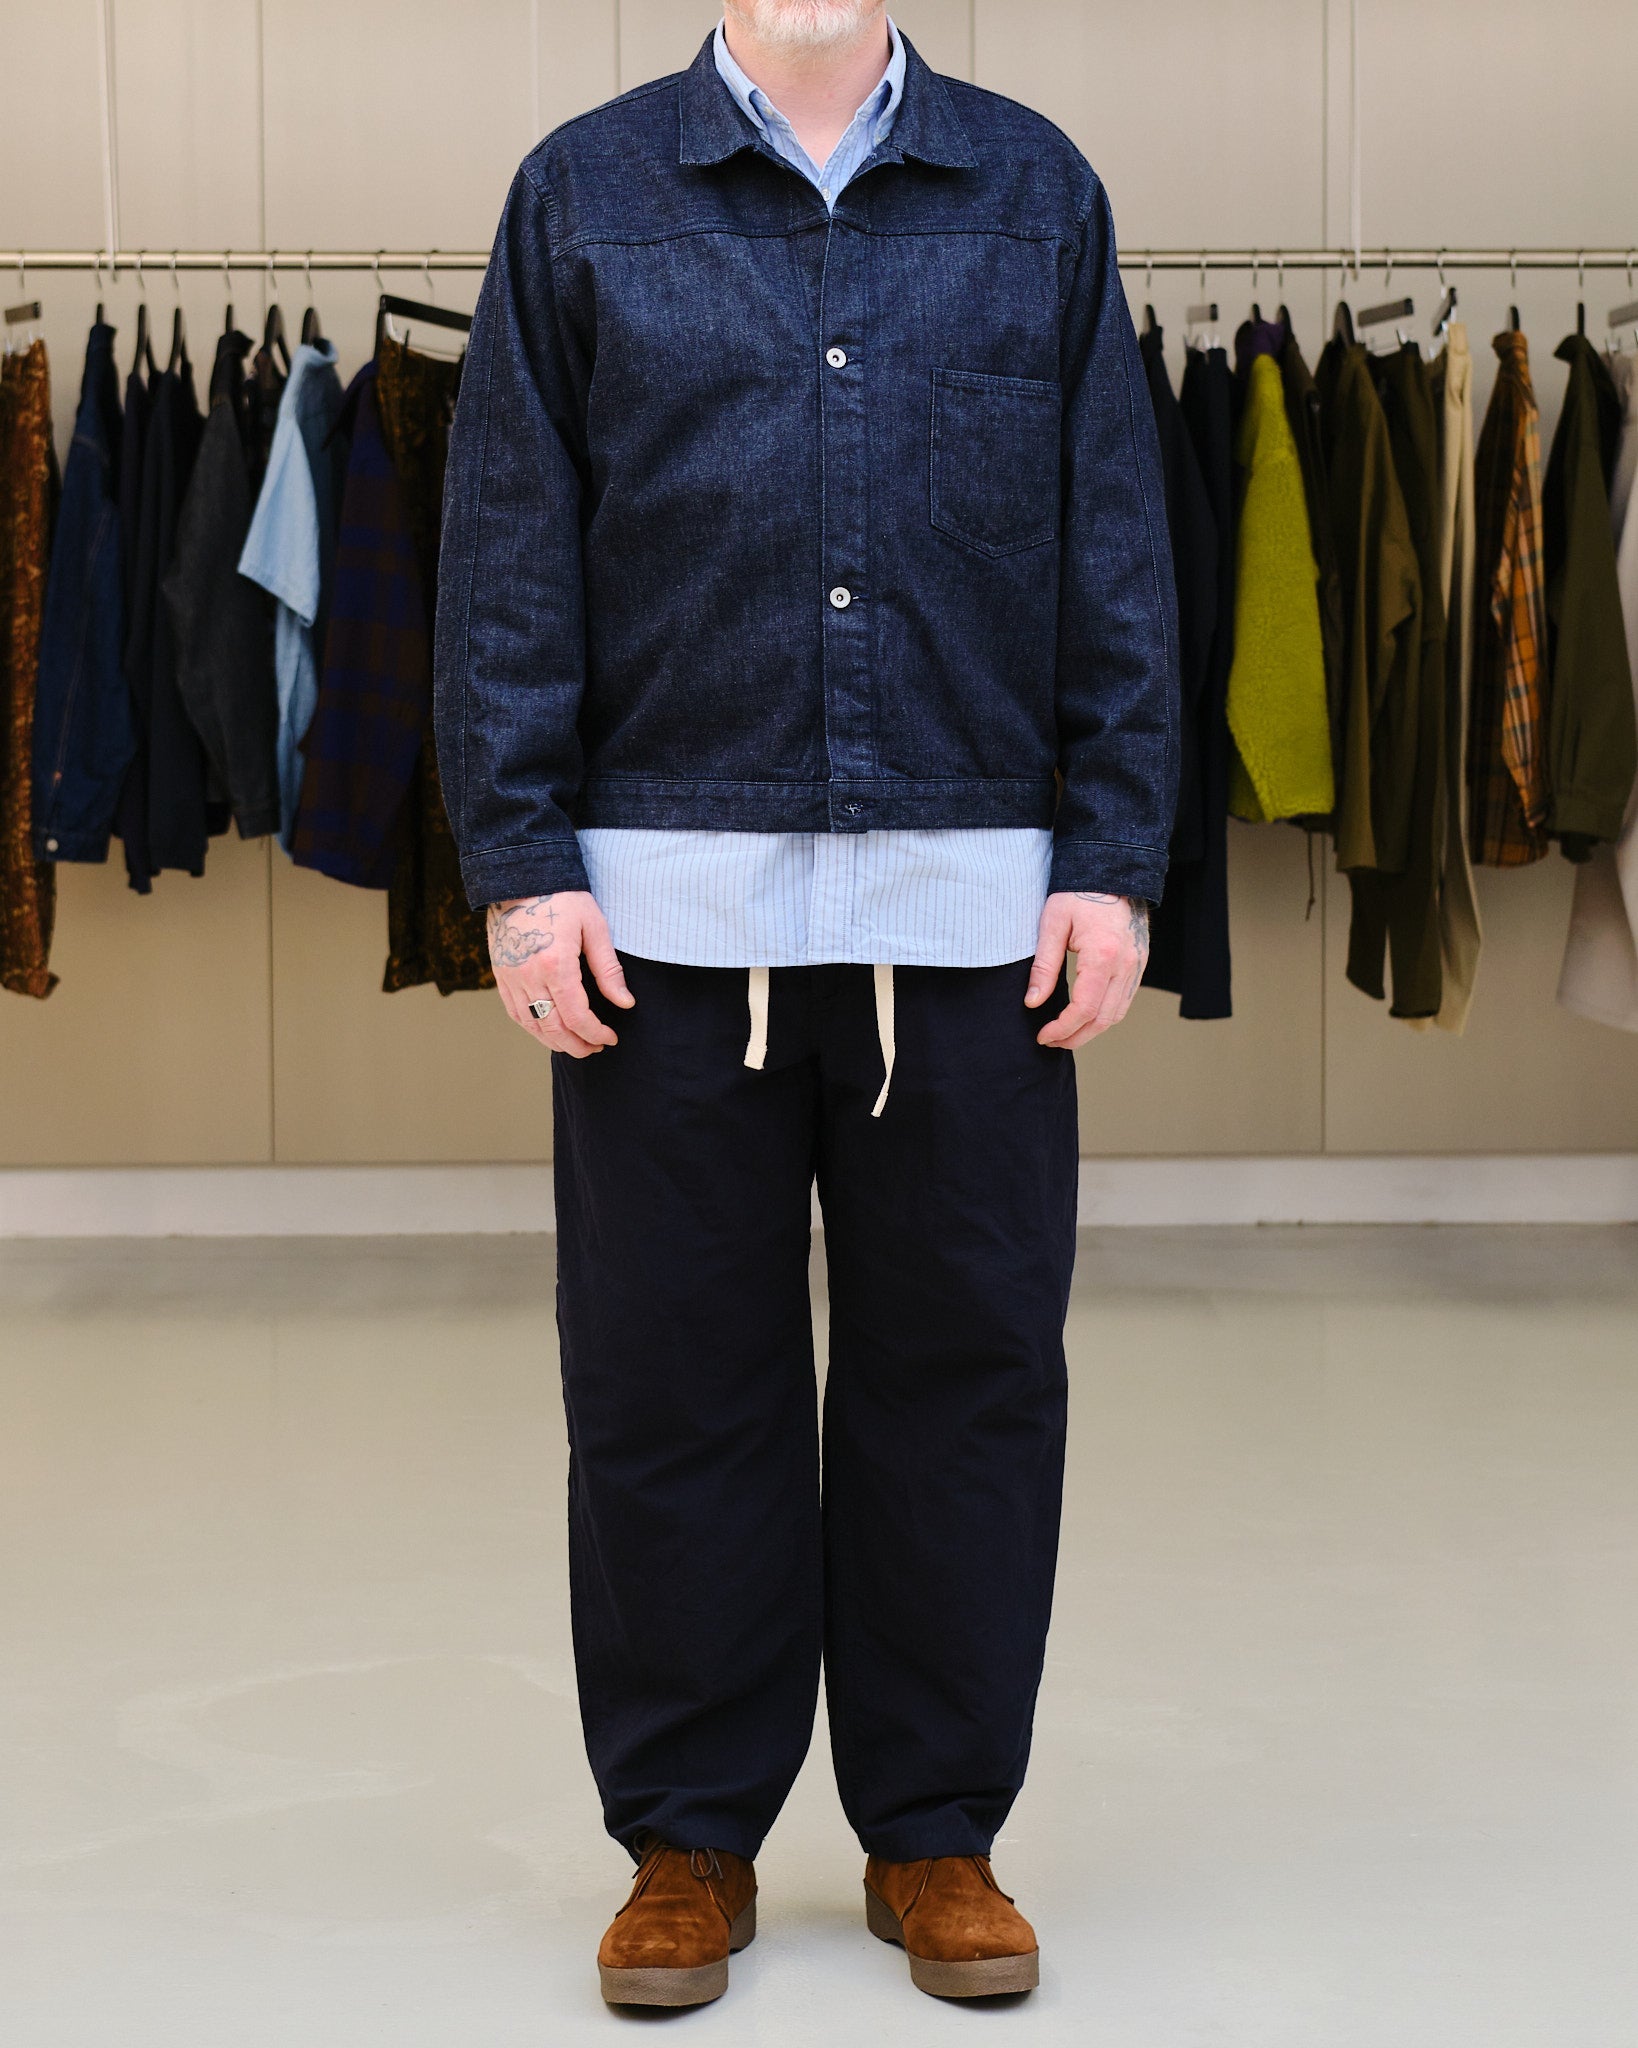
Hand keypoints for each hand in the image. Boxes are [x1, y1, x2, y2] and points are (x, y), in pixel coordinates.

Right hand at [486, 891, 634, 1056]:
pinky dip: (533, 1028)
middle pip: (553, 1028)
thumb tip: (625, 1002)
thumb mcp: (594, 927)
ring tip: (576, 1045)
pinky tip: (549, 1031)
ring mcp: (510, 977)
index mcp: (555, 964)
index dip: (596, 1034)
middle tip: (596, 1048)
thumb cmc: (562, 897)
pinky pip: (515, 1012)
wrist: (520, 877)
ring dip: (554, 1042)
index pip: (577, 1016)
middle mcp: (528, 975)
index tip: (610, 1038)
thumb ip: (609, 969)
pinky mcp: (500, 975)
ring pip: (532, 1025)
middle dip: (577, 1045)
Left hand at [1025, 890, 1149, 1048]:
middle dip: (1076, 1037)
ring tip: (1066, 1034)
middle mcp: (1126, 965)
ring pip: (1117, 1014)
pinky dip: (1106, 1015)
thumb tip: (1033, 1002)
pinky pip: (1125, 1000)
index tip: (1043, 1036)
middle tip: (1051, 1041)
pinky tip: (1086, 1017)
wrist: (1111, 872)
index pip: (1084, 1008)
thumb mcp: (1052, 924)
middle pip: (1104, 1019)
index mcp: (1103, 955)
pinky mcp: (1139, 963)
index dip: (1063, 1028)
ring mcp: (1137, 965)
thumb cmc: (1078, 894)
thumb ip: (1044, 966)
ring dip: (1092, 1030)